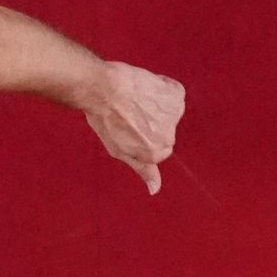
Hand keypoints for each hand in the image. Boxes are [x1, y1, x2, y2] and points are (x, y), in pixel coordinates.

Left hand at [83, 62, 185, 193]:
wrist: (101, 89)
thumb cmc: (104, 118)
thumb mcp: (118, 150)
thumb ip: (142, 169)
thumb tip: (155, 189)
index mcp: (154, 154)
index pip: (157, 146)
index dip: (141, 132)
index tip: (128, 123)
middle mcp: (167, 139)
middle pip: (164, 130)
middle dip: (150, 120)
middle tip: (128, 110)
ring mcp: (173, 117)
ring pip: (169, 111)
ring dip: (155, 103)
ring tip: (133, 97)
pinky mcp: (175, 96)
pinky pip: (174, 91)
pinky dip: (162, 87)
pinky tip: (144, 86)